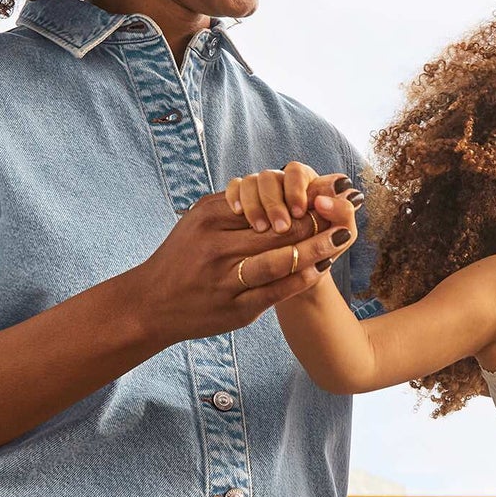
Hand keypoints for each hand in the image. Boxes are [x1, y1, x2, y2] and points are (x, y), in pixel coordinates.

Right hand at [132, 191, 357, 345]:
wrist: (150, 305)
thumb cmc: (182, 256)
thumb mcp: (199, 220)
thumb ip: (234, 203)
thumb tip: (280, 185)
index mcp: (209, 220)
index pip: (265, 202)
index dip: (300, 197)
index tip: (327, 189)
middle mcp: (217, 250)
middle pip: (278, 231)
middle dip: (316, 219)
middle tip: (345, 209)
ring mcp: (227, 282)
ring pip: (281, 262)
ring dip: (317, 249)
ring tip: (341, 237)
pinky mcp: (236, 311)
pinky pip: (276, 292)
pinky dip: (301, 280)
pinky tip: (321, 269)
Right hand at [226, 162, 362, 236]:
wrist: (301, 270)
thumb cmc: (324, 249)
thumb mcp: (340, 233)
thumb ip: (344, 212)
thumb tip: (346, 191)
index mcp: (306, 181)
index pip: (296, 171)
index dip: (296, 189)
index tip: (300, 212)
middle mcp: (280, 181)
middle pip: (269, 177)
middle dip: (274, 203)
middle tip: (281, 228)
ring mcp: (258, 191)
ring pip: (249, 183)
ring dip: (254, 205)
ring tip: (261, 228)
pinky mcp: (239, 201)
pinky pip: (233, 189)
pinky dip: (234, 198)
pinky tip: (239, 213)